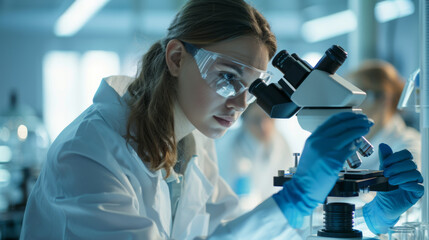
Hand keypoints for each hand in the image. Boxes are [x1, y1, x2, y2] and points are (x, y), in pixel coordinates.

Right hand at [272, 112, 372, 227]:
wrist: (303, 188)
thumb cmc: (308, 173)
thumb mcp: (311, 151)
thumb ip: (322, 141)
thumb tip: (341, 134)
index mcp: (313, 137)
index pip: (333, 119)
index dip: (348, 115)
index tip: (356, 115)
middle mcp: (319, 141)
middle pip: (343, 124)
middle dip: (358, 120)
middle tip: (366, 120)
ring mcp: (327, 149)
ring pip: (349, 134)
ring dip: (361, 129)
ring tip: (367, 127)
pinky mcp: (335, 160)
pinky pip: (350, 148)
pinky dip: (357, 143)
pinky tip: (360, 142)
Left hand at [363, 143, 423, 233]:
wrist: (381, 205)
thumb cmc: (383, 187)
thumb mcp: (381, 171)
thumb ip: (384, 159)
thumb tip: (383, 145)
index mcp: (403, 165)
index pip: (407, 154)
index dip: (396, 157)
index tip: (385, 164)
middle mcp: (411, 173)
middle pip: (411, 164)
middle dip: (397, 167)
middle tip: (386, 173)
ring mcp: (415, 183)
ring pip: (416, 174)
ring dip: (402, 176)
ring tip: (391, 181)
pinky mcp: (416, 194)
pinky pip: (419, 187)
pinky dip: (409, 185)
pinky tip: (401, 186)